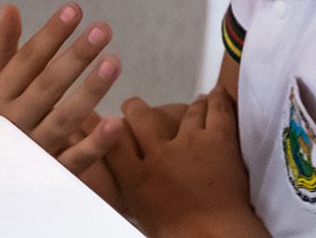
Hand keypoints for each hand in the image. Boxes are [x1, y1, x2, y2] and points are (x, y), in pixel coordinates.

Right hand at [0, 2, 122, 176]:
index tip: (74, 9)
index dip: (51, 34)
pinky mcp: (54, 173)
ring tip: (114, 61)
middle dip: (76, 56)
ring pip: (64, 118)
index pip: (27, 60)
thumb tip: (8, 8)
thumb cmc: (2, 120)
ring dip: (90, 90)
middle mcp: (15, 122)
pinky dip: (95, 143)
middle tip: (102, 29)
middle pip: (48, 85)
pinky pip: (76, 159)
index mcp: (0, 96)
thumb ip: (1, 48)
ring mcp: (35, 148)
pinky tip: (115, 122)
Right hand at [105, 92, 265, 237]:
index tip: (96, 116)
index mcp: (137, 177)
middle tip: (133, 105)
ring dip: (188, 106)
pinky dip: (217, 99)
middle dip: (135, 108)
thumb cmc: (177, 233)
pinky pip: (219, 112)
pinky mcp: (219, 140)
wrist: (215, 235)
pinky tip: (216, 92)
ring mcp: (191, 142)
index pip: (113, 142)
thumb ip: (132, 193)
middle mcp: (159, 153)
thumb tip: (129, 185)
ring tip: (191, 101)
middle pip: (142, 117)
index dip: (102, 126)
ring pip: (186, 112)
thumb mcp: (142, 213)